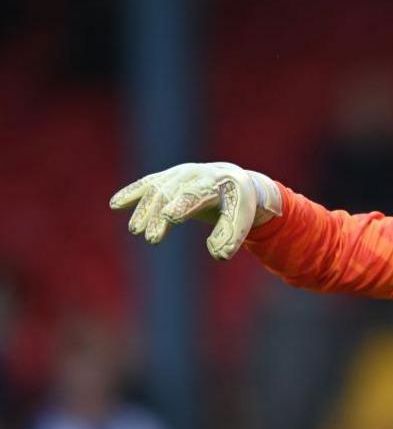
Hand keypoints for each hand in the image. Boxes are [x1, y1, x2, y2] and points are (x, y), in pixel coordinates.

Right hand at [109, 162, 280, 259]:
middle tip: (150, 239)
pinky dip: (132, 193)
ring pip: (157, 189)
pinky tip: (115, 204)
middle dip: (159, 215)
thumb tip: (218, 255)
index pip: (197, 194)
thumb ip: (230, 235)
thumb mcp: (241, 218)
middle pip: (172, 194)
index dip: (182, 205)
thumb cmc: (238, 204)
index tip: (169, 217)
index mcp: (218, 182)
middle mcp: (196, 174)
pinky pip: (147, 184)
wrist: (232, 181)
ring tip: (135, 231)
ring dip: (143, 209)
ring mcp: (179, 174)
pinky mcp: (166, 178)